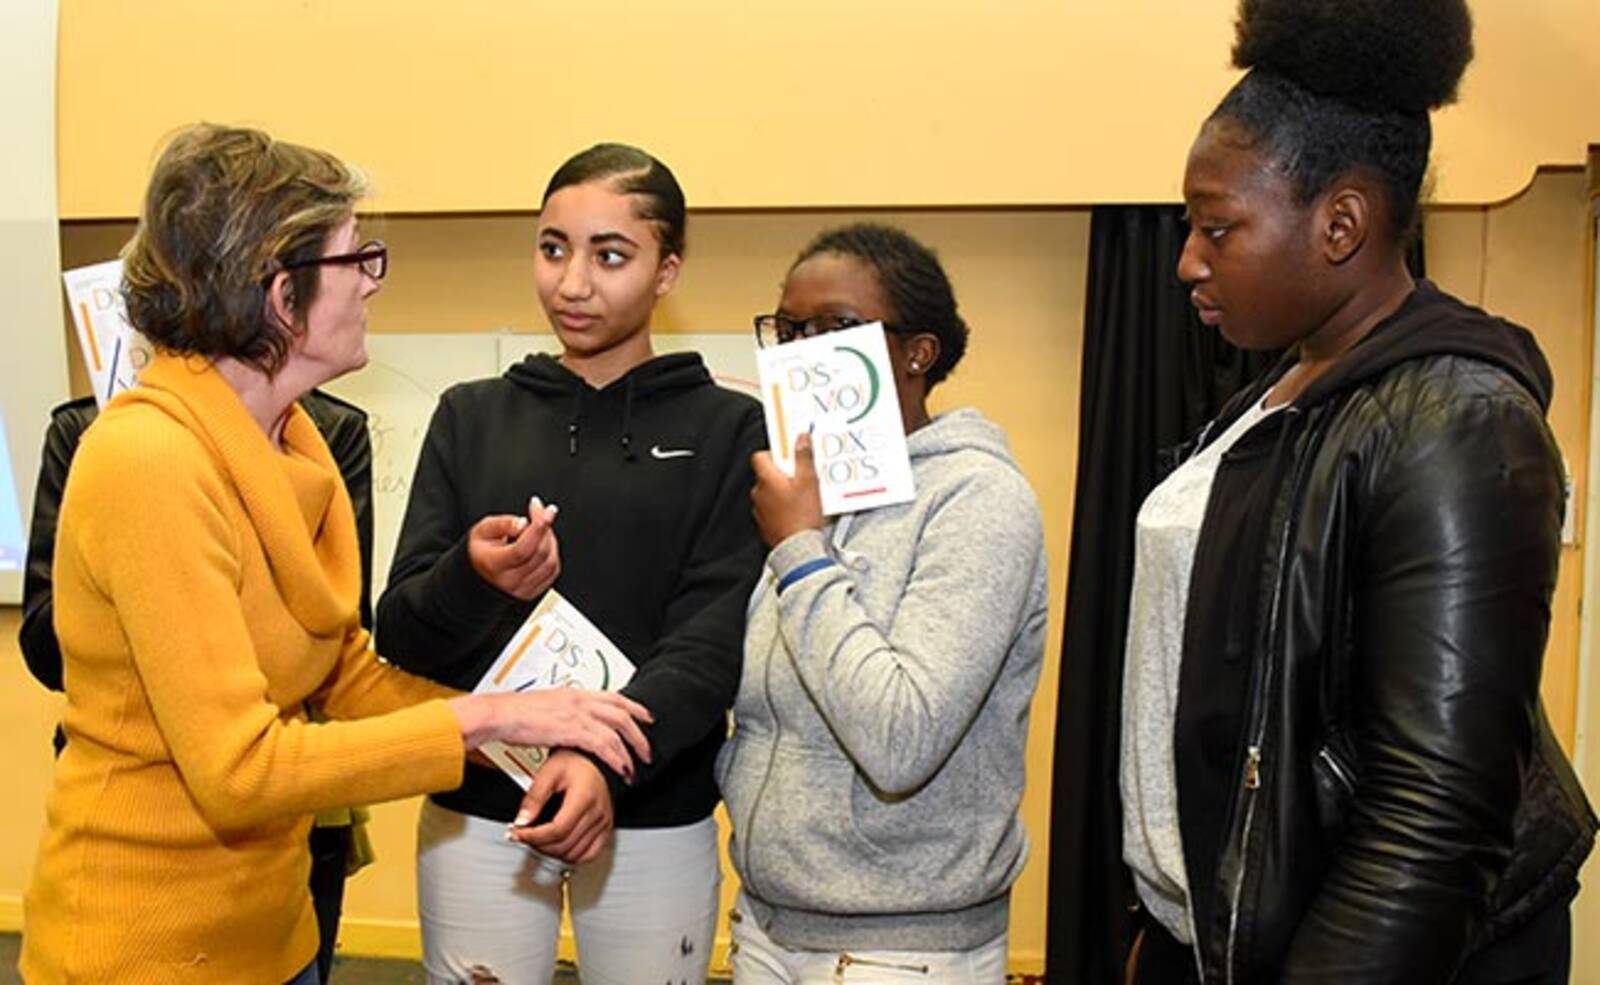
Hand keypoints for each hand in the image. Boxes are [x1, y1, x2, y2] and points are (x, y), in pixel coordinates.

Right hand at [450, 689, 652, 779]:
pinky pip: (603, 745)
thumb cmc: (516, 713)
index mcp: (576, 693)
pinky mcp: (571, 730)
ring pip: (617, 731)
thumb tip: (572, 720)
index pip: (615, 697)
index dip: (634, 708)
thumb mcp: (548, 706)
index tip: (646, 717)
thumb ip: (564, 711)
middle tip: (647, 750)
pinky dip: (615, 758)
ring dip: (630, 750)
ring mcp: (577, 714)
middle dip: (640, 734)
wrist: (500, 714)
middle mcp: (581, 700)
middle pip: (623, 714)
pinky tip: (620, 768)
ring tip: (635, 767)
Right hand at [467, 497, 560, 598]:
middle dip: (545, 528)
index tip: (548, 510)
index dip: (539, 527)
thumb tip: (523, 523)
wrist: (480, 572)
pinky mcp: (534, 591)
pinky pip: (553, 570)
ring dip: (550, 540)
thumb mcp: (483, 530)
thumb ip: (503, 524)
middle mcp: (509, 581)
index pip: (523, 548)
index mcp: (494, 565)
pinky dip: (552, 552)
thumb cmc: (481, 550)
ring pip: (551, 562)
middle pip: (540, 553)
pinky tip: (541, 543)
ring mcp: (523, 590)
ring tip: (538, 529)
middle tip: (539, 513)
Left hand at [508, 751, 613, 863]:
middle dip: (537, 845)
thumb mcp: (548, 772)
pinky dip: (570, 857)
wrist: (594, 760)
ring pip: (574, 855)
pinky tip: (558, 847)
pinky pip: (588, 855)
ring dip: (551, 853)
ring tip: (539, 840)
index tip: (518, 832)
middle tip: (524, 835)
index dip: (533, 836)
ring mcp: (603, 824)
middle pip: (564, 845)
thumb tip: (521, 821)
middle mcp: (597, 813)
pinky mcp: (605, 830)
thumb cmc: (574, 763)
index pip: (557, 830)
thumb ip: (533, 798)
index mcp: (584, 798)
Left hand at [751, 433, 824, 547]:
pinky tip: (797, 510)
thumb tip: (801, 439)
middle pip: (767, 474)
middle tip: (801, 477)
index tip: (788, 454)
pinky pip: (771, 508)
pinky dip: (781, 506)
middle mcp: (759, 493)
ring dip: (782, 490)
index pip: (760, 456)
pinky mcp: (765, 524)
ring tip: (801, 496)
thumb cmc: (802, 517)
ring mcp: (760, 509)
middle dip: (783, 473)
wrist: (798, 547)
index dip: (774, 453)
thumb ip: (804, 457)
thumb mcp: (809, 481)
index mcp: (767, 479)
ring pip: (769, 492)